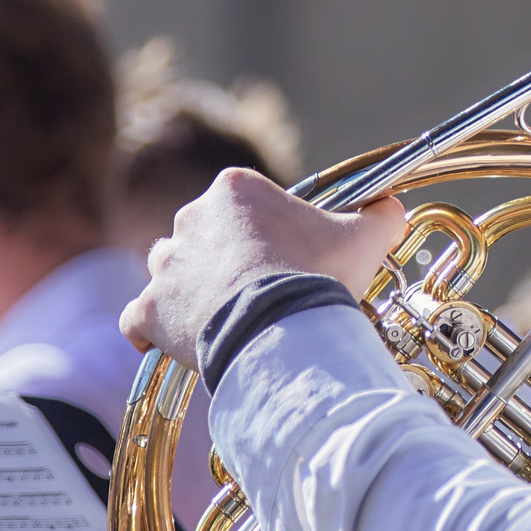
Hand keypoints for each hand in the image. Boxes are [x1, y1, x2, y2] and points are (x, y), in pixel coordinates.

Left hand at [120, 169, 407, 358]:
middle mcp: (190, 217)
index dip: (265, 235)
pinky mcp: (149, 308)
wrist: (280, 331)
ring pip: (169, 272)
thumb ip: (378, 216)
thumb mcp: (362, 239)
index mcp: (235, 189)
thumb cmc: (317, 278)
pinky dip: (151, 328)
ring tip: (222, 320)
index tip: (285, 261)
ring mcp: (165, 265)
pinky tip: (171, 341)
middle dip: (225, 262)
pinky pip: (137, 316)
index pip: (243, 206)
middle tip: (258, 294)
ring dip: (189, 292)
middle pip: (203, 236)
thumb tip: (393, 207)